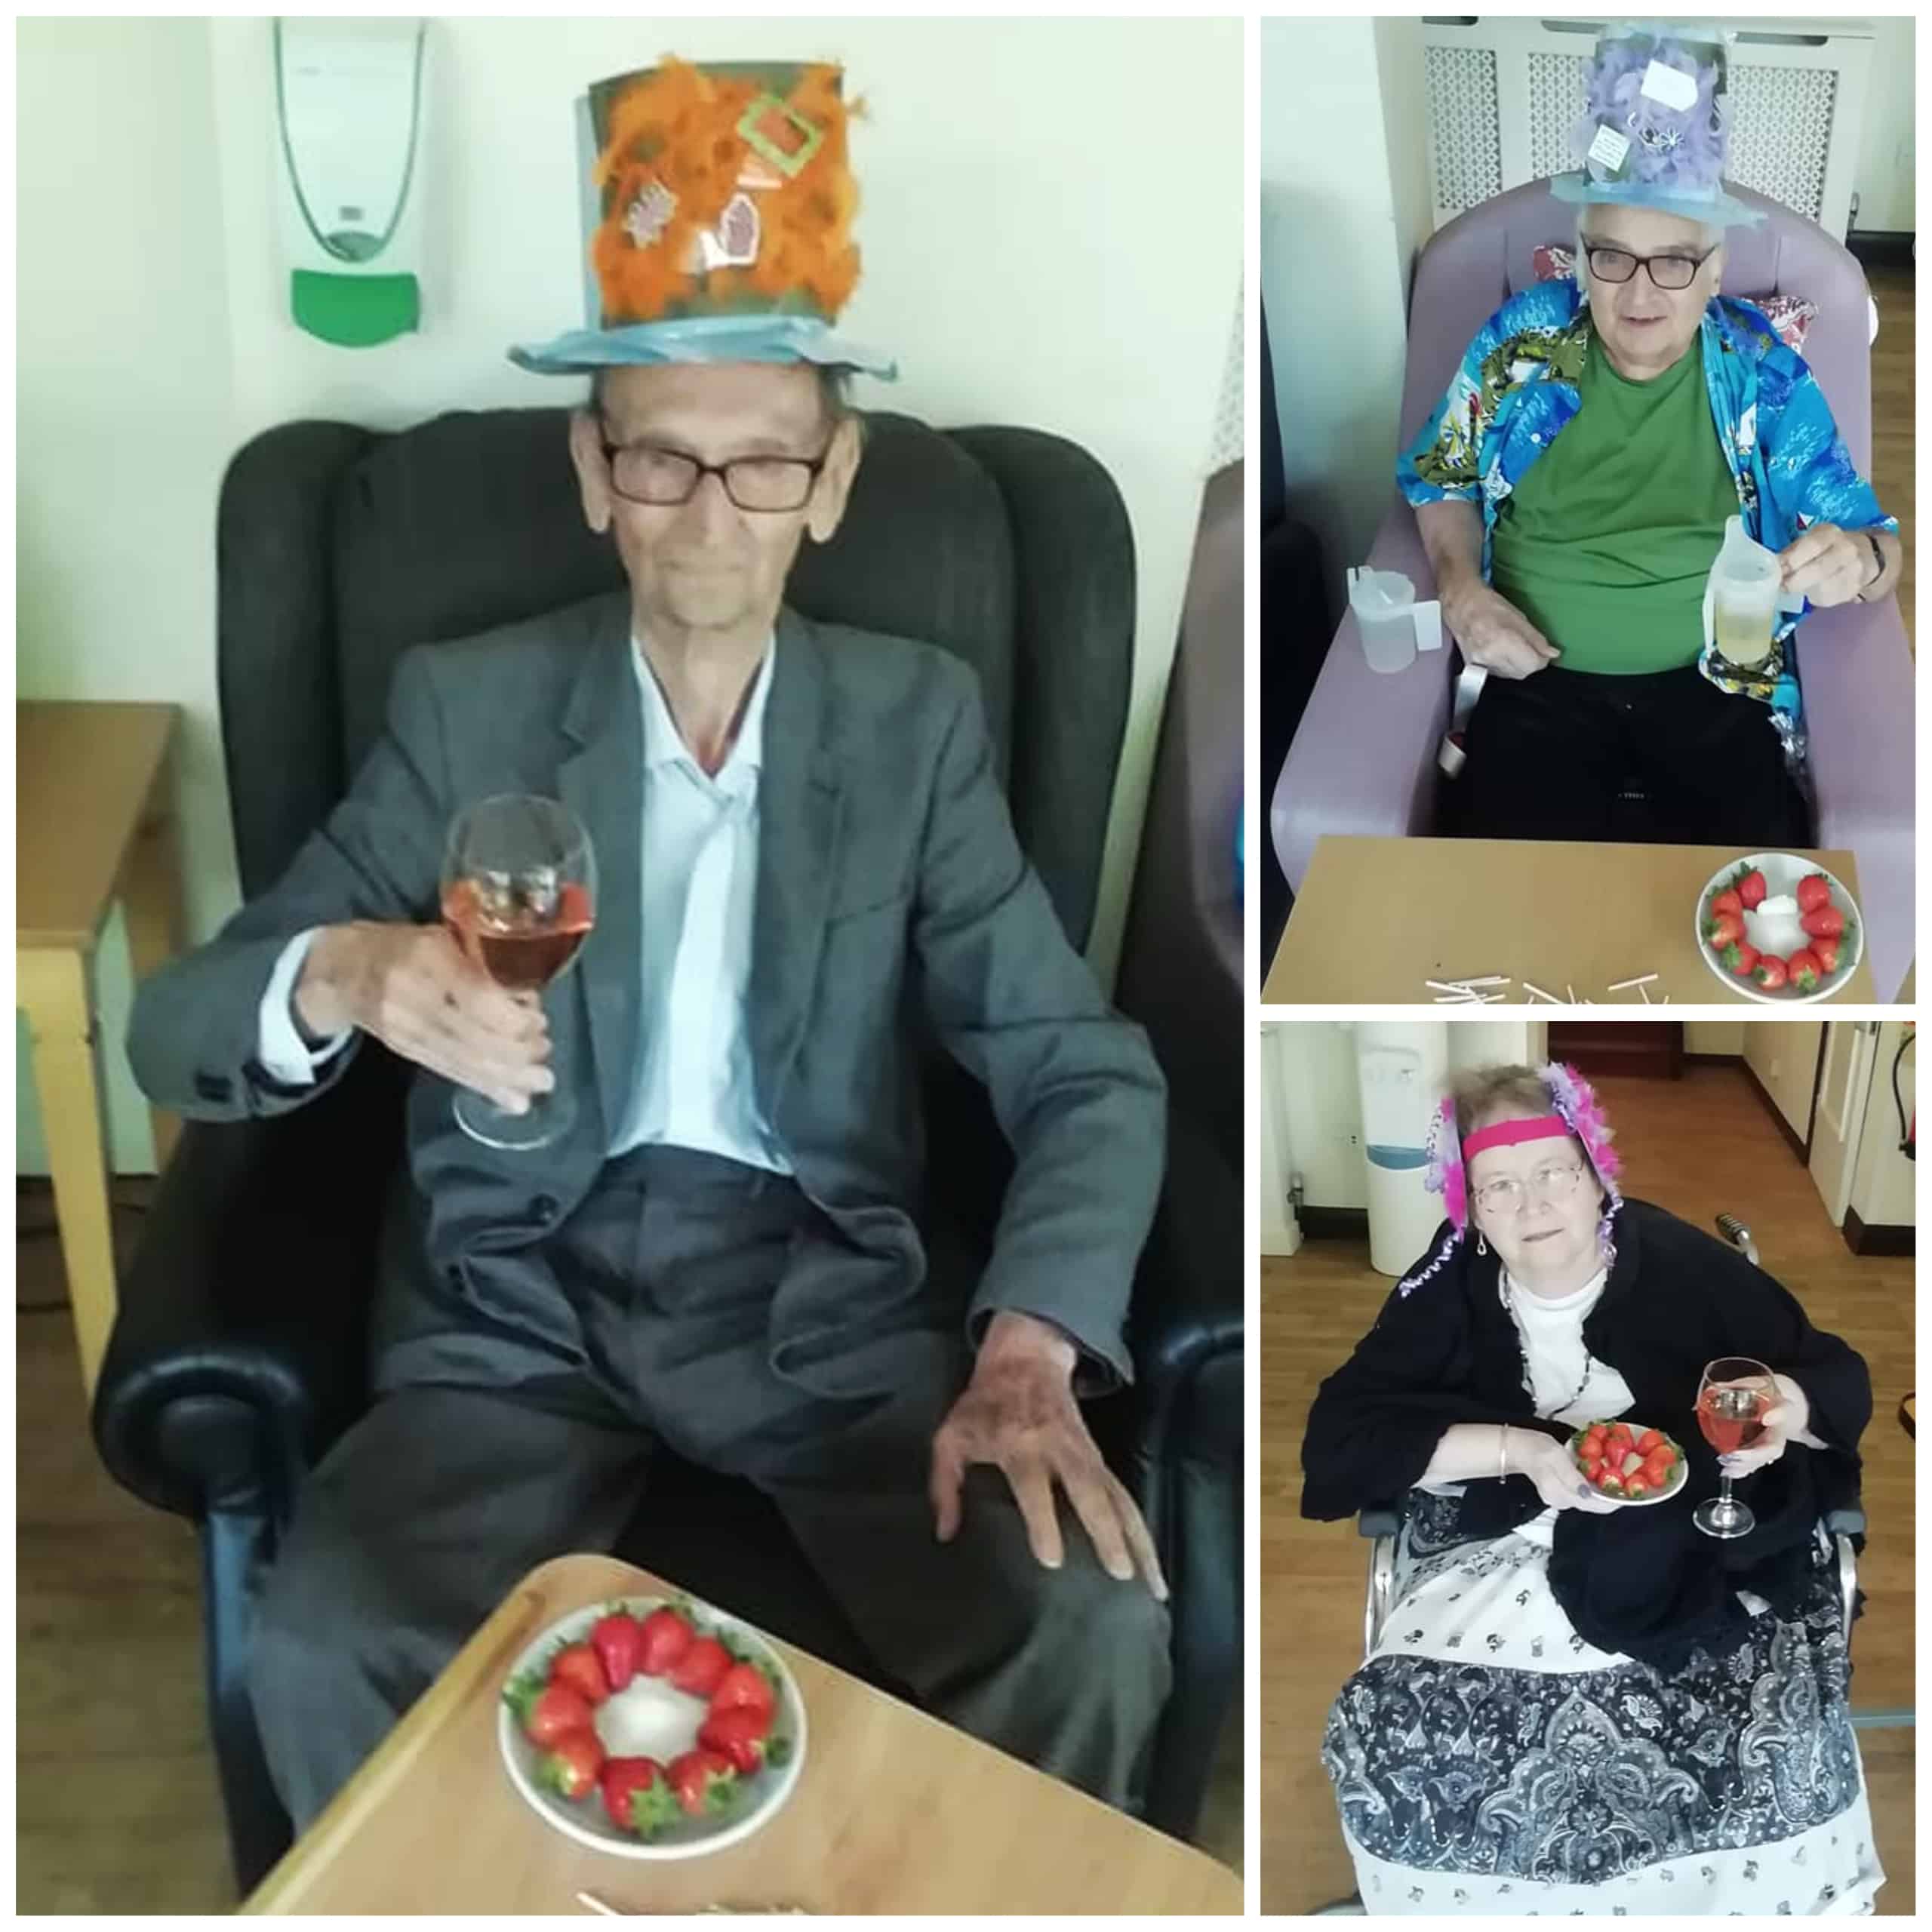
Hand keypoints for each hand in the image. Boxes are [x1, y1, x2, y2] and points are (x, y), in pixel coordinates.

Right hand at [296, 920, 551, 1112]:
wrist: (342, 971)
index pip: (478, 998)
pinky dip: (487, 1088)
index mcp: (430, 959)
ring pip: (467, 1061)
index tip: (538, 1020)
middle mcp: (417, 997)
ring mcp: (409, 1030)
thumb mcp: (443, 936)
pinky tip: (516, 1101)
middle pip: (476, 1037)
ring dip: (510, 1076)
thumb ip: (482, 961)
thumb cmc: (405, 945)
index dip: (514, 1017)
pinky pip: (453, 1072)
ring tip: (541, 1082)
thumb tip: (528, 994)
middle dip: (519, 1051)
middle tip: (545, 1050)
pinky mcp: (408, 1052)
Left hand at [929, 1312, 1166, 1598]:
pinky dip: (1141, 1530)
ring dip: (1139, 1538)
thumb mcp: (951, 1437)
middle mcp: (1060, 1450)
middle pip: (1090, 1491)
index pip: (1034, 1485)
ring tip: (1155, 1581)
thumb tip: (945, 1533)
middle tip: (1121, 1573)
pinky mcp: (1101, 1460)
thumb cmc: (984, 1404)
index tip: (1053, 1561)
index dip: (1044, 1522)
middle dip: (1107, 1532)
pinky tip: (1151, 1563)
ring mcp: (1087, 1455)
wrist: (1027, 1359)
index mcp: (1019, 1444)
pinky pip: (1124, 1497)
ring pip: (1118, 1497)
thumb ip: (944, 1484)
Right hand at [1440, 574, 1560, 679]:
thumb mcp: (1519, 618)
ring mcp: (1480, 663)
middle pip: (1522, 672)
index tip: (1542, 652)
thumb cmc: (1490, 606)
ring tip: (1512, 646)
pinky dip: (1505, 665)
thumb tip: (1553, 654)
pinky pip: (1498, 673)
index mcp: (1504, 642)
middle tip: (1528, 647)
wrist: (1461, 607)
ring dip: (1517, 665)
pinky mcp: (1473, 667)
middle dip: (1530, 662)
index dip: (1541, 660)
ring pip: (1510, 675)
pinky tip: (1501, 651)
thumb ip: (1537, 639)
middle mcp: (1490, 656)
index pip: (1532, 665)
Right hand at [1509, 1429, 1619, 1513]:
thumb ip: (1571, 1476)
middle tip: (1629, 1482)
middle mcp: (1563, 1502)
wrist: (1519, 1448)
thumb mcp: (1556, 1457)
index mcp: (1561, 1495)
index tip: (1632, 1493)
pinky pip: (1584, 1494)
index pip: (1595, 1506)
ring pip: (1590, 1500)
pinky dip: (1594, 1487)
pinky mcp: (1562, 1494)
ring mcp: (1562, 1500)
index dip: (1615, 1502)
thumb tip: (1587, 1494)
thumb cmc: (1537, 1449)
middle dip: (1612, 1496)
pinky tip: (1600, 1476)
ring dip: (1604, 1491)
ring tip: (1619, 1478)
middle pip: (1595, 1505)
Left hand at [1721, 1373, 1815, 1476]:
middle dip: (1754, 1453)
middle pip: (1773, 1445)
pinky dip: (1744, 1469)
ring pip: (1764, 1457)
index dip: (1776, 1415)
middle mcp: (1781, 1429)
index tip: (1766, 1418)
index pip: (1783, 1410)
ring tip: (1727, 1469)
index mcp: (1782, 1407)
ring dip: (1746, 1465)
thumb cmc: (1768, 1394)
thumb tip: (1709, 1392)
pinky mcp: (1767, 1450)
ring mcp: (1775, 1442)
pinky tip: (1729, 1472)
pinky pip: (1758, 1461)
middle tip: (1733, 1455)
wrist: (1787, 1403)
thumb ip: (1735, 1386)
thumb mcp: (1755, 1384)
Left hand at [1778, 525, 1879, 608]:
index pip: (1812, 544)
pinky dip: (1815, 597)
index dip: (1792, 559)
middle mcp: (1846, 550)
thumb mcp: (1812, 541)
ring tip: (1797, 587)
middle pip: (1818, 569)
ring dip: (1804, 590)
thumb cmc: (1828, 548)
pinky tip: (1814, 590)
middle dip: (1795, 581)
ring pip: (1821, 588)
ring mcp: (1853, 571)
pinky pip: (1827, 598)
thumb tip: (1774, 566)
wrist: (1867, 557)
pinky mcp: (1852, 590)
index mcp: (1831, 534)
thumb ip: (1793, 552)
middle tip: (1782, 586)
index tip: (1779, 569)